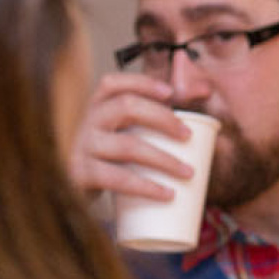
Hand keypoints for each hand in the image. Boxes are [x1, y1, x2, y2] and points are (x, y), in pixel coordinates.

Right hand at [67, 73, 197, 202]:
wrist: (75, 197)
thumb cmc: (111, 160)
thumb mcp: (126, 134)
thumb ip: (158, 116)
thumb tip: (203, 91)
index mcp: (98, 108)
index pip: (112, 83)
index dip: (141, 82)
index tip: (170, 93)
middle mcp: (87, 122)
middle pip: (125, 106)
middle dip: (162, 117)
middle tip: (187, 135)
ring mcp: (82, 148)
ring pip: (127, 145)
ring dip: (163, 158)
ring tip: (188, 172)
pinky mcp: (82, 175)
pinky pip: (117, 178)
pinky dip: (146, 186)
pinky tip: (166, 193)